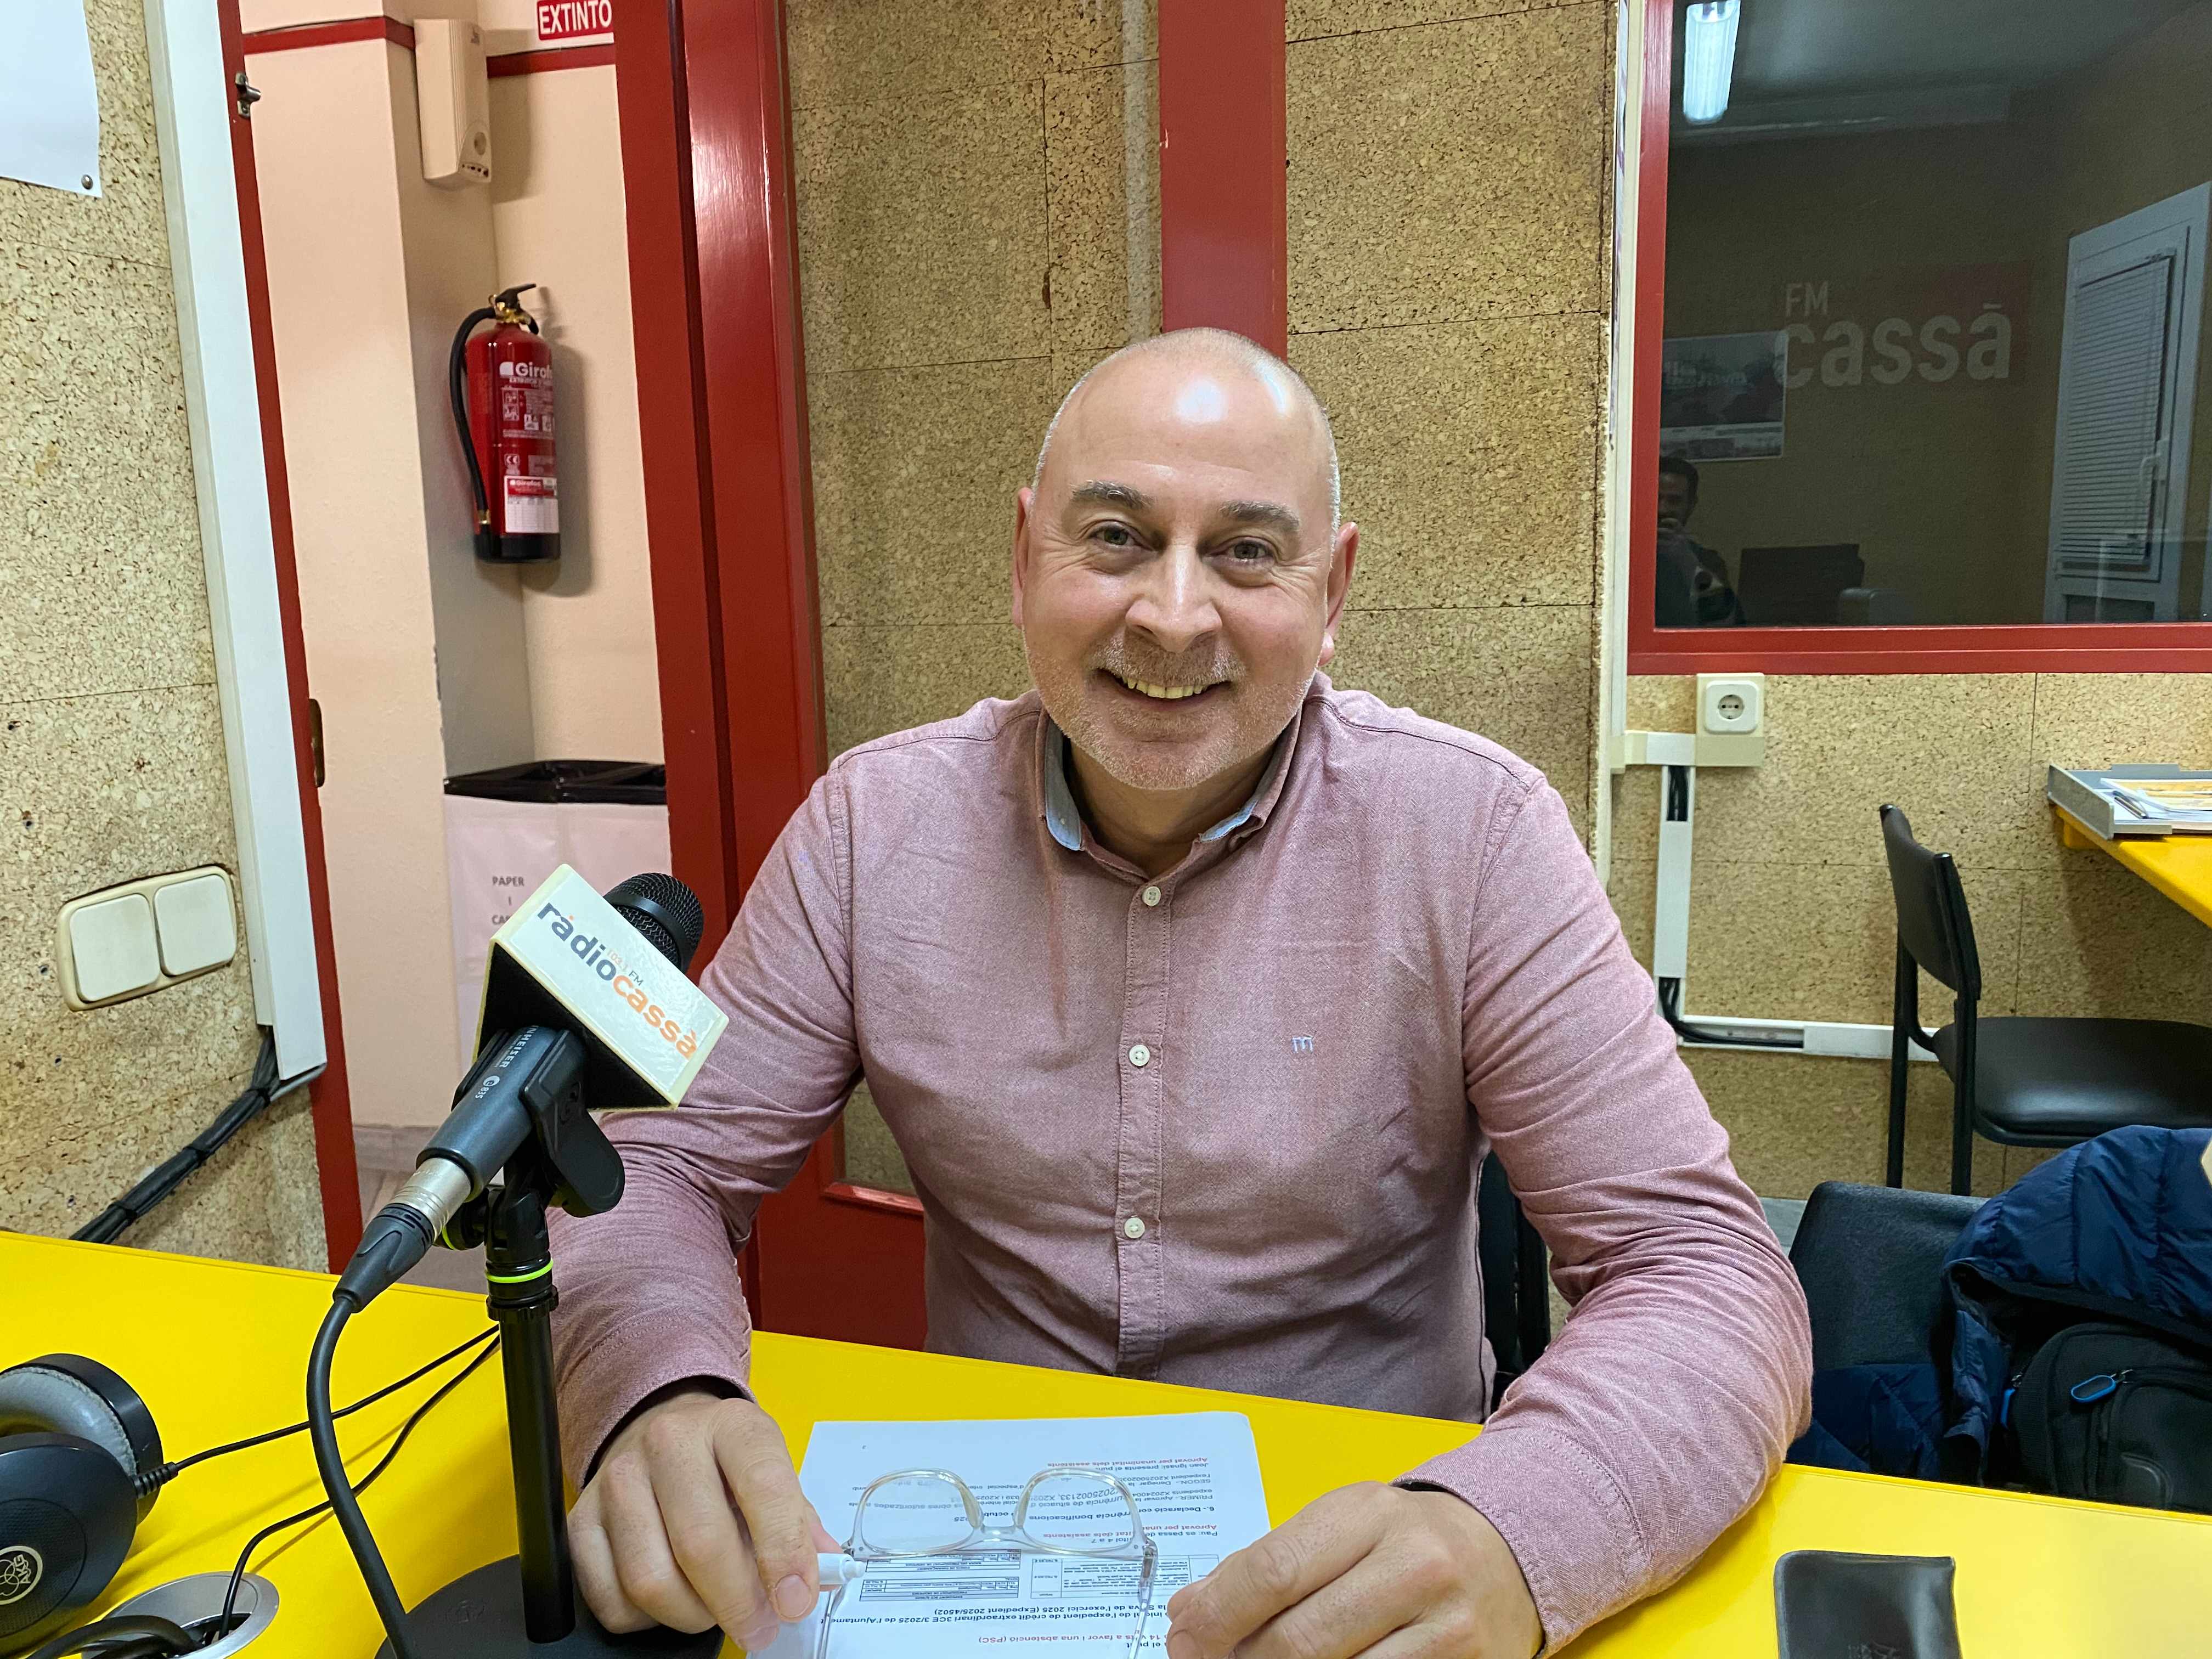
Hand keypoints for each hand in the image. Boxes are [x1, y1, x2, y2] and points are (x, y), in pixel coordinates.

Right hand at [569, 1388, 838, 1651]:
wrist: (664, 1431)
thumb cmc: (726, 1463)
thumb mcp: (772, 1472)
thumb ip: (800, 1524)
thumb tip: (823, 1574)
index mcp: (732, 1426)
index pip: (763, 1487)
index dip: (783, 1553)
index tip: (796, 1600)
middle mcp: (669, 1443)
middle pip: (701, 1544)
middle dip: (738, 1602)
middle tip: (759, 1625)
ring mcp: (617, 1480)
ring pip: (651, 1580)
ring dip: (693, 1614)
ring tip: (715, 1608)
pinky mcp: (580, 1519)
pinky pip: (611, 1599)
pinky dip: (647, 1619)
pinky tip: (672, 1598)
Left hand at [1163, 1483, 1540, 1658]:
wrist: (1510, 1551)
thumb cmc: (1406, 1539)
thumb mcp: (1341, 1523)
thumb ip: (1267, 1562)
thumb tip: (1190, 1612)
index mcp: (1371, 1515)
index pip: (1273, 1572)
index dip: (1214, 1615)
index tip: (1180, 1636)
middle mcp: (1415, 1567)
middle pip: (1298, 1640)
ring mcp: (1448, 1631)